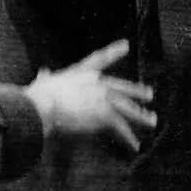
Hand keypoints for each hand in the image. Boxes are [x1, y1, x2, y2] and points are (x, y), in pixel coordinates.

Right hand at [24, 40, 155, 150]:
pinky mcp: (105, 114)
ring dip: (140, 115)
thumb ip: (46, 77)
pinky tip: (135, 145)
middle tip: (150, 94)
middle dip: (137, 90)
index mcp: (81, 72)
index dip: (114, 51)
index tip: (126, 45)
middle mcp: (96, 82)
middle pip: (121, 86)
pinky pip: (120, 127)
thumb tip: (43, 72)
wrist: (44, 104)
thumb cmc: (39, 94)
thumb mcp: (44, 81)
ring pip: (127, 107)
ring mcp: (102, 97)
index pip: (100, 58)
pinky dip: (128, 138)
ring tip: (152, 120)